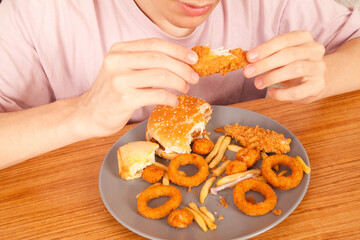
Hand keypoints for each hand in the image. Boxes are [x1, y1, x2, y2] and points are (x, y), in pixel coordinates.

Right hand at [76, 38, 198, 136]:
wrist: (90, 114)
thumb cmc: (112, 93)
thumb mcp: (124, 70)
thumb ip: (146, 63)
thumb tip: (181, 62)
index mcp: (119, 50)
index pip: (154, 44)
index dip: (177, 50)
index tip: (193, 59)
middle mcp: (117, 61)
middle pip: (160, 58)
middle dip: (183, 68)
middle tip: (194, 77)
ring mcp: (120, 80)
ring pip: (161, 75)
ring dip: (179, 82)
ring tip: (185, 89)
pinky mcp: (124, 99)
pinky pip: (157, 94)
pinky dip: (171, 98)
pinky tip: (174, 101)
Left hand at [243, 30, 325, 102]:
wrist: (314, 81)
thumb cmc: (292, 66)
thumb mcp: (279, 57)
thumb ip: (265, 56)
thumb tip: (247, 60)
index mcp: (303, 38)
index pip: (283, 40)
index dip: (265, 48)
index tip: (249, 57)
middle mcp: (314, 50)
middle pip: (289, 54)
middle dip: (265, 63)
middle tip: (248, 72)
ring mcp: (318, 68)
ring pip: (295, 69)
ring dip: (272, 77)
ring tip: (258, 83)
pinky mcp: (317, 86)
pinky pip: (298, 91)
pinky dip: (281, 93)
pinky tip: (271, 93)